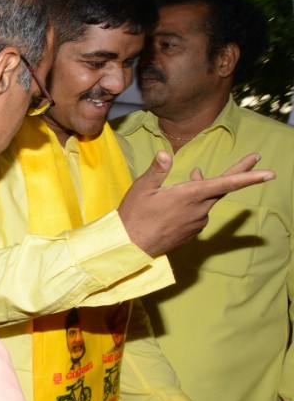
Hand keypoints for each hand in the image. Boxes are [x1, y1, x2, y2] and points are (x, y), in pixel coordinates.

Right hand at [119, 151, 274, 256]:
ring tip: (194, 175)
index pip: (225, 183)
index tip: (268, 172)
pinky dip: (196, 202)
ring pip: (207, 200)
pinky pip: (199, 213)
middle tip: (255, 159)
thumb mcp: (142, 188)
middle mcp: (199, 209)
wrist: (131, 246)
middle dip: (241, 173)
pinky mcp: (192, 232)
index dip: (247, 176)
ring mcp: (197, 222)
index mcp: (189, 195)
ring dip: (204, 188)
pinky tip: (181, 201)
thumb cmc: (135, 215)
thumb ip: (157, 170)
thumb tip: (167, 153)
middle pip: (224, 188)